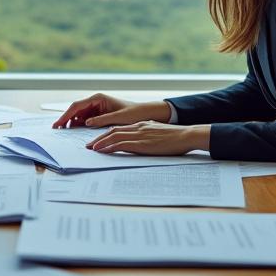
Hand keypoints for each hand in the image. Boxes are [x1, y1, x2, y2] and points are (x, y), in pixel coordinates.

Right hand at [53, 93, 170, 128]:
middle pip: (75, 110)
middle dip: (65, 119)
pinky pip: (85, 120)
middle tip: (56, 130)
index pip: (76, 106)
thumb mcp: (117, 118)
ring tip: (63, 133)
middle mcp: (95, 101)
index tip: (58, 124)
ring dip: (71, 123)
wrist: (144, 113)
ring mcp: (96, 108)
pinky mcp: (98, 115)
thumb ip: (101, 120)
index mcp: (98, 98)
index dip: (65, 115)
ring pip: (78, 115)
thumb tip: (85, 123)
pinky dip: (79, 125)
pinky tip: (74, 132)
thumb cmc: (133, 113)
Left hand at [87, 122, 210, 155]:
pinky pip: (121, 144)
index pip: (119, 128)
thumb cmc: (175, 137)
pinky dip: (110, 147)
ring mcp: (139, 135)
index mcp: (141, 125)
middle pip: (112, 131)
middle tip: (89, 146)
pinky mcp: (142, 143)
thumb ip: (148, 133)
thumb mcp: (158, 132)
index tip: (98, 140)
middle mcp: (137, 128)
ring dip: (100, 142)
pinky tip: (103, 151)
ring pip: (114, 136)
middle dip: (99, 138)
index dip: (106, 134)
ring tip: (91, 149)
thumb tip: (141, 140)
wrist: (186, 135)